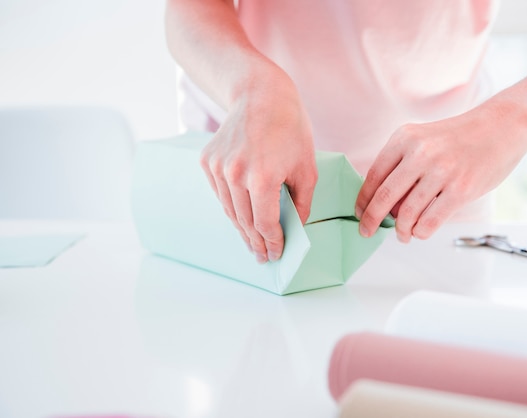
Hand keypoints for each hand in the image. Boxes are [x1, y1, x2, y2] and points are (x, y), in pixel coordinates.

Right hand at [200, 75, 316, 262]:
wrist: (260, 93)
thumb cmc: (290, 127)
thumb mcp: (307, 166)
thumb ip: (302, 202)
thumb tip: (297, 227)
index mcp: (261, 178)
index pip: (265, 224)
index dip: (272, 242)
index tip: (277, 253)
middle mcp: (234, 175)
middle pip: (245, 222)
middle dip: (256, 242)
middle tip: (263, 256)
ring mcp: (217, 168)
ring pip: (229, 211)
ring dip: (241, 229)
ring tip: (252, 243)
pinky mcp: (208, 161)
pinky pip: (220, 194)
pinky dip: (231, 208)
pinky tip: (241, 217)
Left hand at [355, 101, 526, 241]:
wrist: (501, 126)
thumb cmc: (459, 138)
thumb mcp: (423, 139)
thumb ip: (402, 165)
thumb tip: (382, 205)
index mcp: (405, 138)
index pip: (374, 175)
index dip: (363, 200)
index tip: (359, 214)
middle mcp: (420, 153)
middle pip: (385, 197)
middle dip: (372, 220)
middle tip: (367, 231)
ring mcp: (441, 171)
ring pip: (407, 214)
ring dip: (401, 230)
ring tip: (403, 234)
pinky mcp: (461, 189)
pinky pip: (430, 222)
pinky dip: (420, 232)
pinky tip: (420, 231)